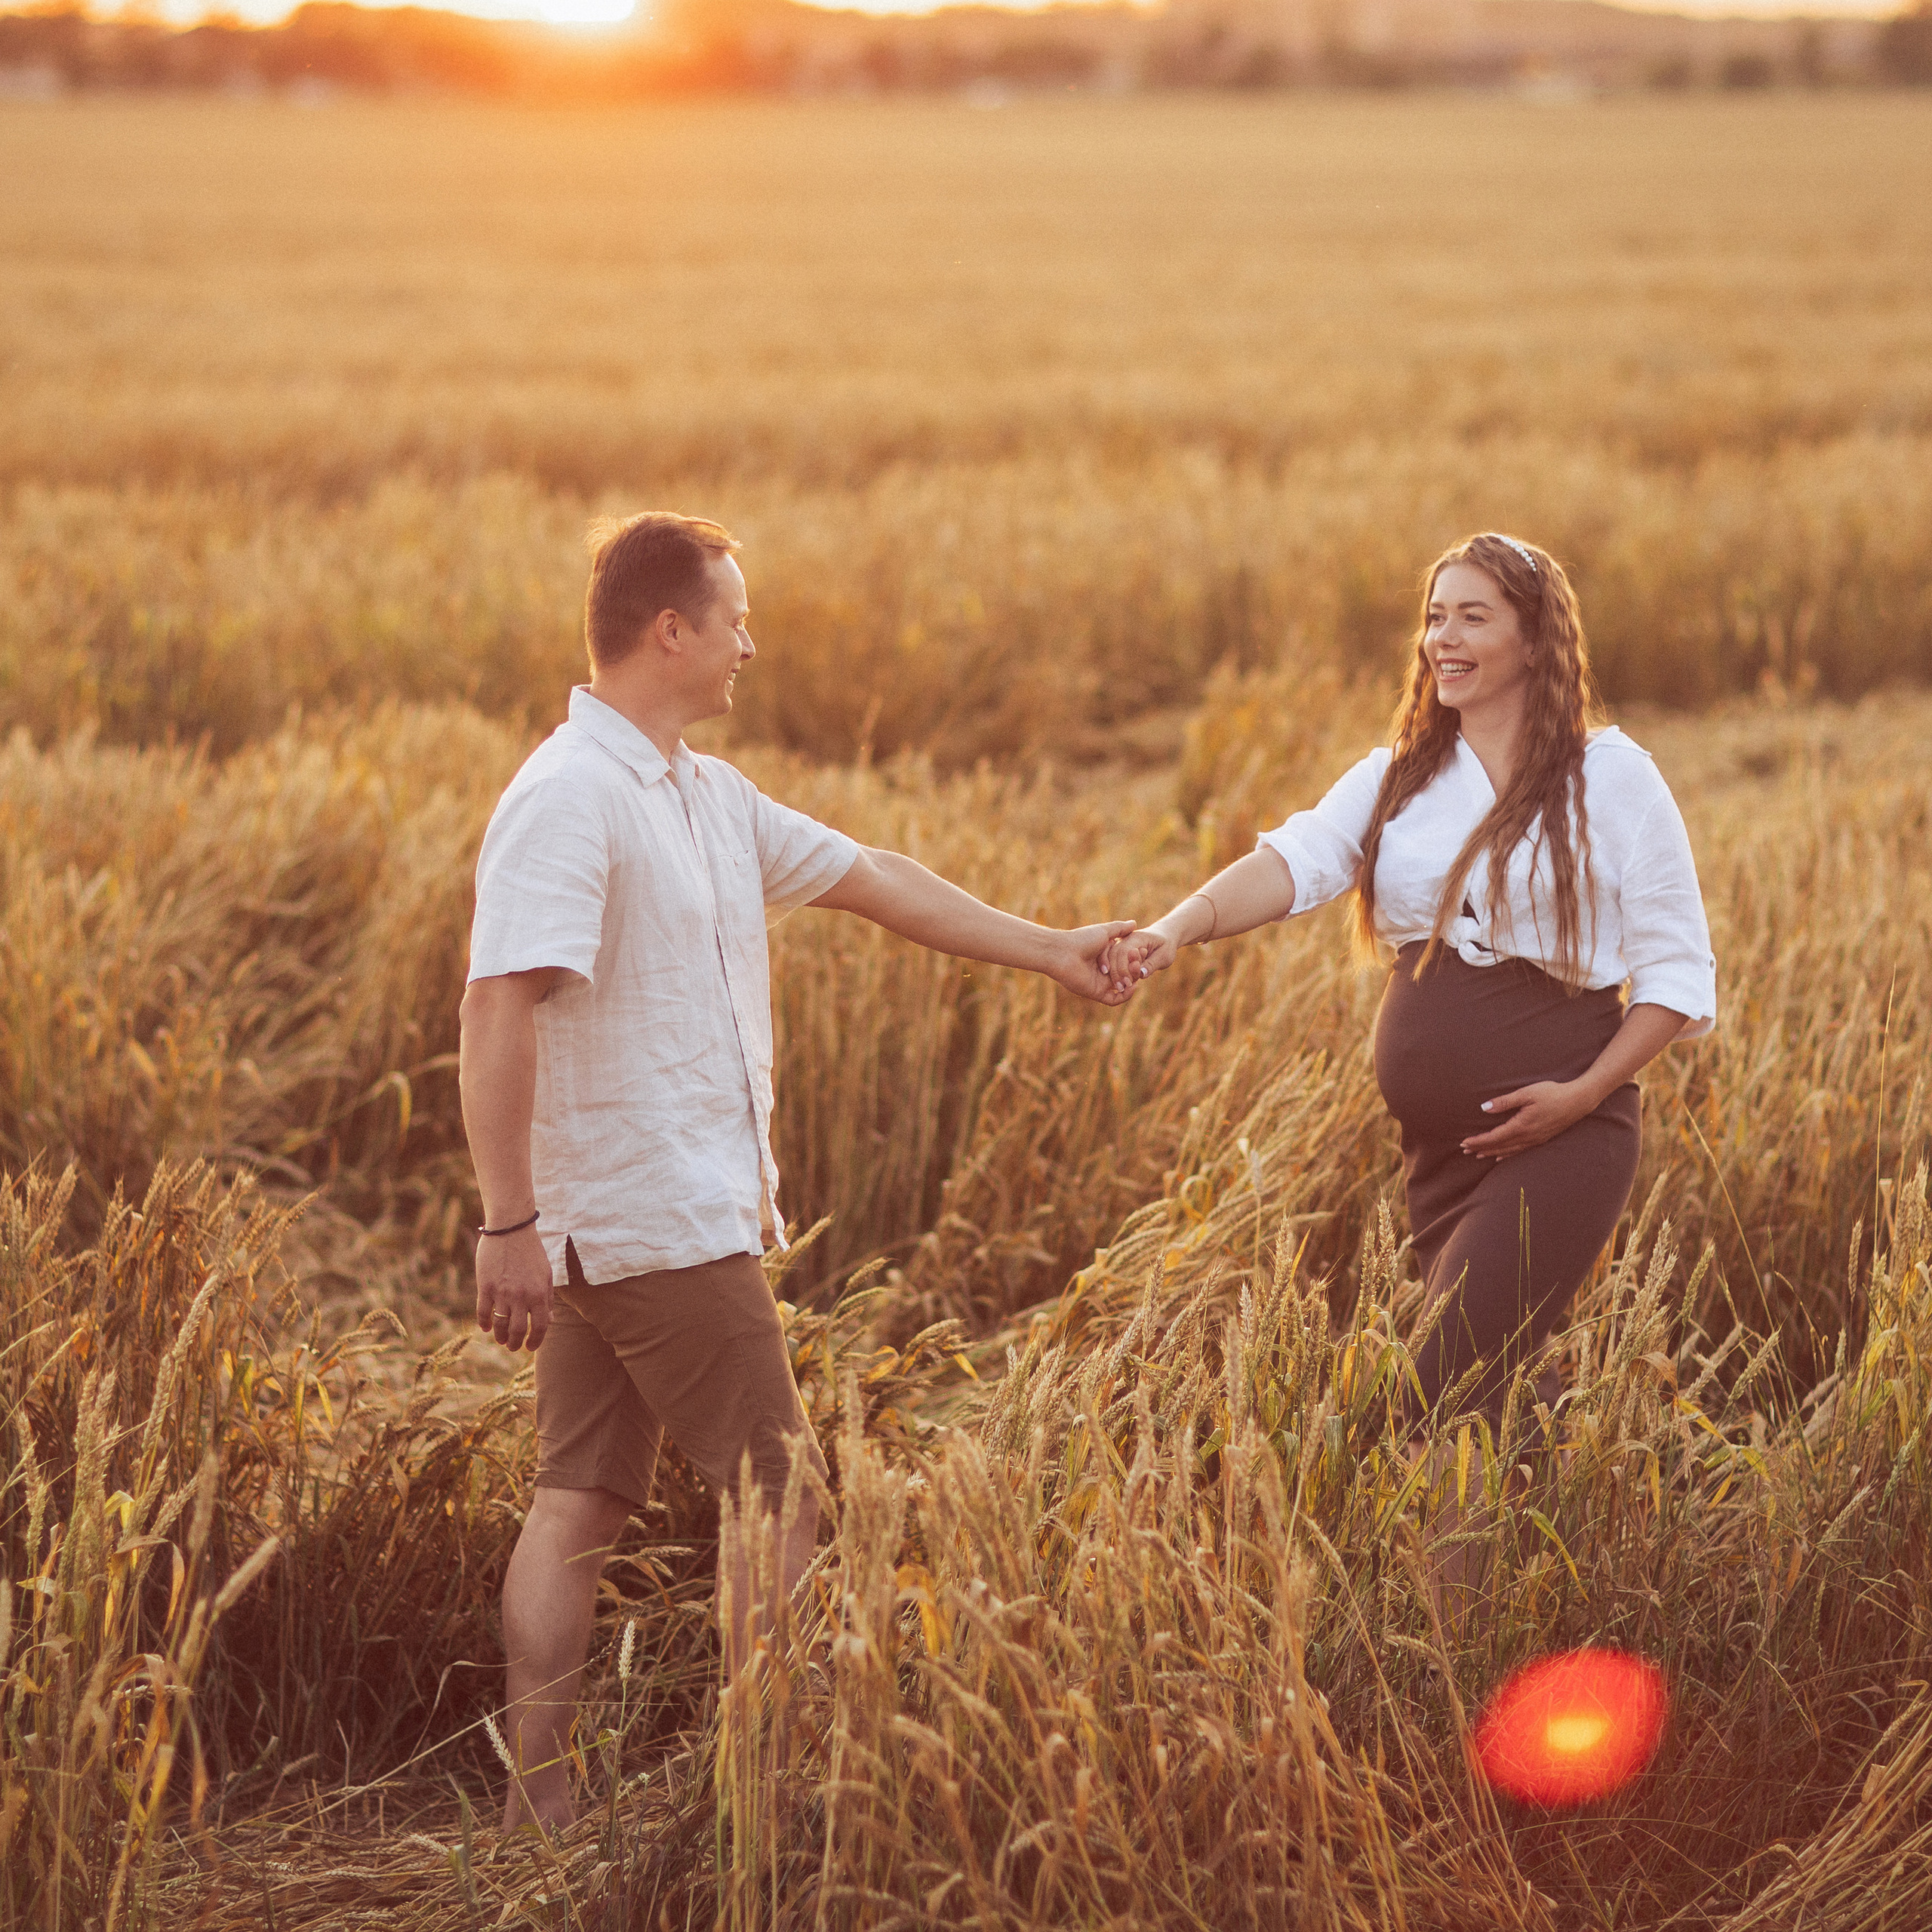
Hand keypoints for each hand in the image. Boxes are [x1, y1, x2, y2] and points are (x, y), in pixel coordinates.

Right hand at [475, 1223, 553, 1350]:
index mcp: (539, 1293)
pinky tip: (486, 1328)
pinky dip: (484, 1324)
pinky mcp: (485, 1286)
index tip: (530, 1347)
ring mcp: (502, 1292)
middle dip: (515, 1343)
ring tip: (500, 1340)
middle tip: (513, 1346)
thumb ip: (547, 1298)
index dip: (536, 1341)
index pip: (540, 1326)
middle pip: (517, 1331)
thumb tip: (548, 1320)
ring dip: (500, 1337)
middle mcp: (521, 1296)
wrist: (511, 1229)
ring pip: (499, 1325)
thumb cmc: (531, 1251)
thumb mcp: (545, 1273)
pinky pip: (483, 1312)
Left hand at [1052, 920, 1139, 1003]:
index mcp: (1105, 957)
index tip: (1142, 951)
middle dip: (1135, 970)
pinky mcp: (1097, 993)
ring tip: (1136, 972)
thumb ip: (1119, 929)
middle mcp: (1103, 971)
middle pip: (1125, 975)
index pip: (1125, 961)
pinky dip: (1125, 996)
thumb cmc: (1082, 939)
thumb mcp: (1104, 931)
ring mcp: (1100, 983)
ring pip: (1122, 987)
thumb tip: (1134, 924)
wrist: (1064, 952)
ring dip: (1132, 981)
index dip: (1134, 958)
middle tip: (1139, 963)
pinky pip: (1114, 999)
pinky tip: (1132, 986)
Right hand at [1109, 925, 1179, 982]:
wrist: (1164, 937)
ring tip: (1120, 988)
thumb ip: (1152, 964)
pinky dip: (1113, 972)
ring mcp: (1120, 944)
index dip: (1124, 968)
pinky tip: (1118, 983)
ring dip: (1113, 974)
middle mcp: (1125, 939)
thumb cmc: (1165, 946)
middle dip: (1117, 973)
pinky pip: (1111, 960)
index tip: (1128, 983)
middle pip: (1113, 955)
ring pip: (1110, 958)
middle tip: (1121, 989)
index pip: (1124, 952)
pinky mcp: (1118, 950)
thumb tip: (1141, 974)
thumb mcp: (1164, 956)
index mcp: (1137, 937)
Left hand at [1460, 1080, 1595, 1160]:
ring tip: (1478, 1155)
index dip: (1478, 1141)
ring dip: (1492, 1152)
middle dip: (1481, 1148)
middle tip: (1465, 1150)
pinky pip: (1519, 1150)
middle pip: (1499, 1146)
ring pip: (1509, 1150)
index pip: (1494, 1137)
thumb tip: (1484, 1108)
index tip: (1464, 1143)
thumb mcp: (1526, 1093)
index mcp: (1521, 1126)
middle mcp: (1527, 1137)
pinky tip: (1501, 1157)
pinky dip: (1507, 1154)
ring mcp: (1535, 1140)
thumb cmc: (1552, 1093)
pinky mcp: (1541, 1139)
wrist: (1578, 1100)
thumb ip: (1505, 1102)